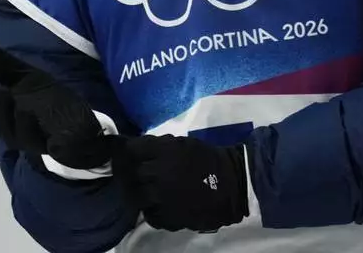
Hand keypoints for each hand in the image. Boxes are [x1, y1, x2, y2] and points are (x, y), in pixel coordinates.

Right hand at [0, 37, 111, 169]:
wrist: (82, 124)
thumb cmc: (49, 101)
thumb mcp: (26, 78)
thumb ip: (1, 65)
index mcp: (6, 116)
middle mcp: (18, 132)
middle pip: (2, 126)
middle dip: (0, 109)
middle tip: (2, 90)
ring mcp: (40, 143)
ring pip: (24, 137)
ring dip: (22, 122)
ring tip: (23, 108)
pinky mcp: (62, 150)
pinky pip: (54, 148)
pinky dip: (54, 143)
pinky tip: (52, 137)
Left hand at [112, 135, 248, 232]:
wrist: (232, 185)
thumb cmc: (208, 160)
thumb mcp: (183, 144)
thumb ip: (160, 146)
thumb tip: (140, 149)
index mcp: (163, 151)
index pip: (133, 149)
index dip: (129, 151)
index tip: (131, 155)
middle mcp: (158, 174)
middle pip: (133, 173)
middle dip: (134, 173)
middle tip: (139, 175)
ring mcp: (161, 197)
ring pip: (137, 197)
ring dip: (140, 194)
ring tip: (147, 193)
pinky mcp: (169, 217)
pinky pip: (150, 215)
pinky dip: (152, 211)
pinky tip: (159, 206)